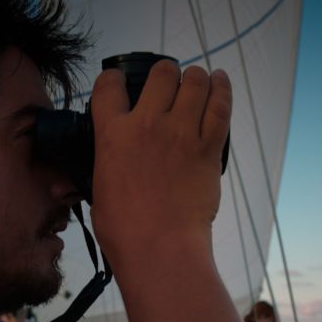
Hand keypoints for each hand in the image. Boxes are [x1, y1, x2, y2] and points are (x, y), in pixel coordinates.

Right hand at [88, 60, 231, 263]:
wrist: (159, 247)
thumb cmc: (124, 229)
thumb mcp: (98, 188)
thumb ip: (104, 164)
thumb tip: (104, 163)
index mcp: (113, 134)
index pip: (109, 86)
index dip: (114, 79)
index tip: (120, 84)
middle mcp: (147, 124)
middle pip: (162, 74)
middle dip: (166, 74)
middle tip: (168, 85)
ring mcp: (181, 133)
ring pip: (195, 82)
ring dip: (195, 78)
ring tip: (196, 82)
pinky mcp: (209, 148)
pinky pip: (221, 106)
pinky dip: (222, 89)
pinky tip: (220, 80)